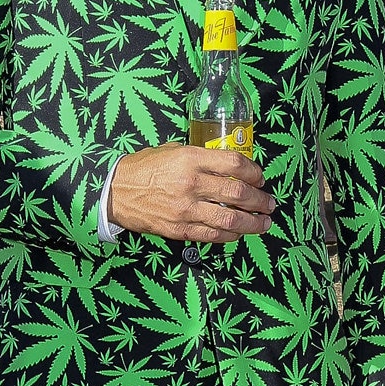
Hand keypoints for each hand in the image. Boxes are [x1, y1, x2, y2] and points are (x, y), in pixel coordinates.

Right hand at [108, 143, 274, 242]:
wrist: (115, 192)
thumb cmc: (143, 168)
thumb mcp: (171, 150)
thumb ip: (199, 157)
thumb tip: (225, 165)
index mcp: (190, 159)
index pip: (234, 164)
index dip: (253, 172)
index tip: (260, 178)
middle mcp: (191, 184)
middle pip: (238, 193)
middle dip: (260, 200)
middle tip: (269, 203)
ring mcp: (186, 209)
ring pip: (230, 219)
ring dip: (253, 223)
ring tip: (264, 223)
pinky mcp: (180, 230)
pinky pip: (213, 235)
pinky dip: (231, 235)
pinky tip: (239, 233)